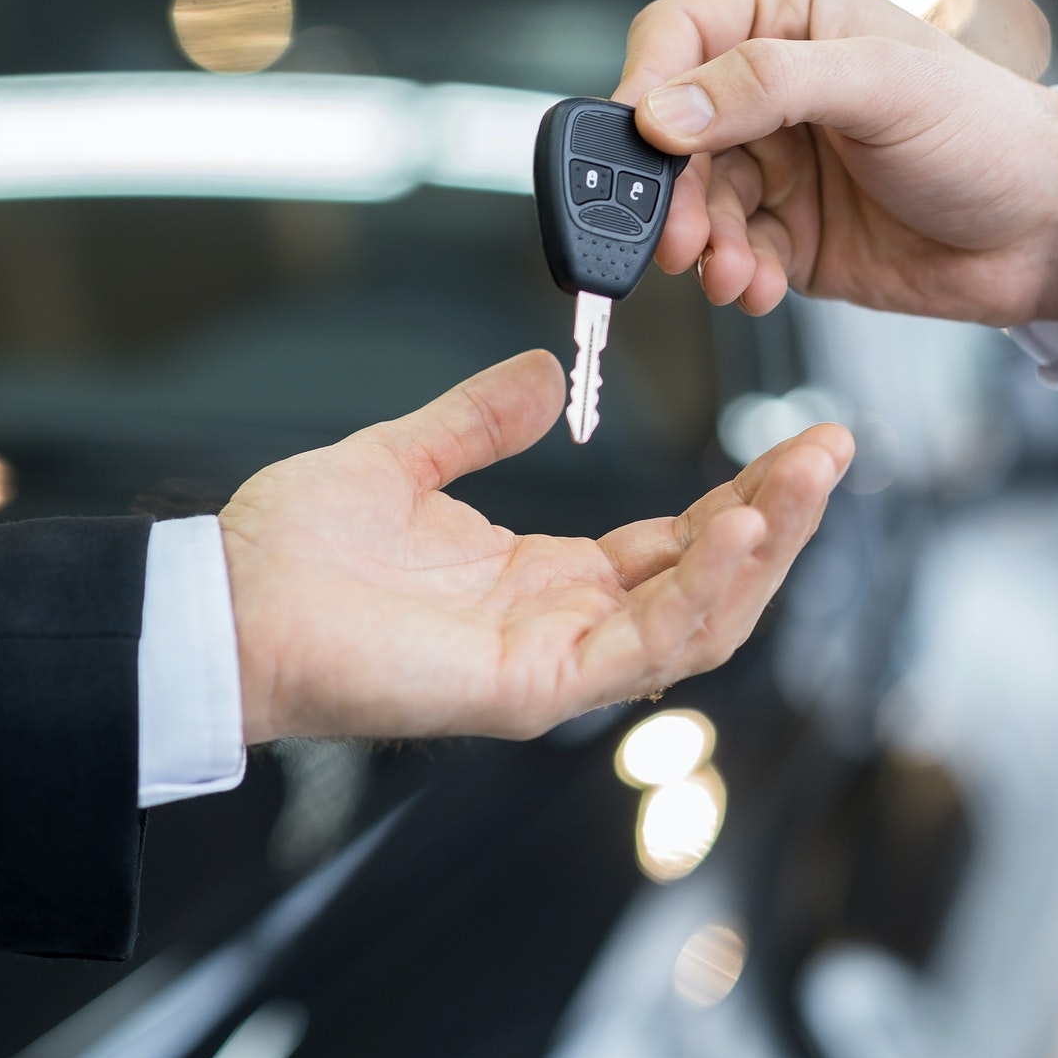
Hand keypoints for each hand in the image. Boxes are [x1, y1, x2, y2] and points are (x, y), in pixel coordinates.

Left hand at [221, 348, 851, 744]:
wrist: (224, 603)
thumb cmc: (295, 551)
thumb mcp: (406, 459)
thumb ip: (478, 419)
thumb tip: (544, 370)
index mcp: (542, 577)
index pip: (674, 542)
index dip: (739, 494)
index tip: (792, 436)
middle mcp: (563, 624)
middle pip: (709, 580)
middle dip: (780, 516)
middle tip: (833, 446)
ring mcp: (555, 663)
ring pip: (700, 618)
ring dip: (765, 547)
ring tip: (810, 473)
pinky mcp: (533, 687)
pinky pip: (644, 643)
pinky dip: (704, 588)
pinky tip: (742, 526)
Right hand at [617, 0, 1057, 328]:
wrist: (1049, 234)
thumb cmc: (987, 131)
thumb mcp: (883, 87)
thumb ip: (768, 86)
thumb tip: (662, 112)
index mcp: (786, 12)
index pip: (676, 35)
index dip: (645, 88)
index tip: (639, 146)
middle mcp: (767, 83)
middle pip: (671, 132)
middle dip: (672, 192)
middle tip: (679, 241)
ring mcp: (774, 160)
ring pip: (695, 201)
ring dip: (704, 244)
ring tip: (734, 275)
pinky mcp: (787, 230)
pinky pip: (730, 252)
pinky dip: (736, 275)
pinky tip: (761, 289)